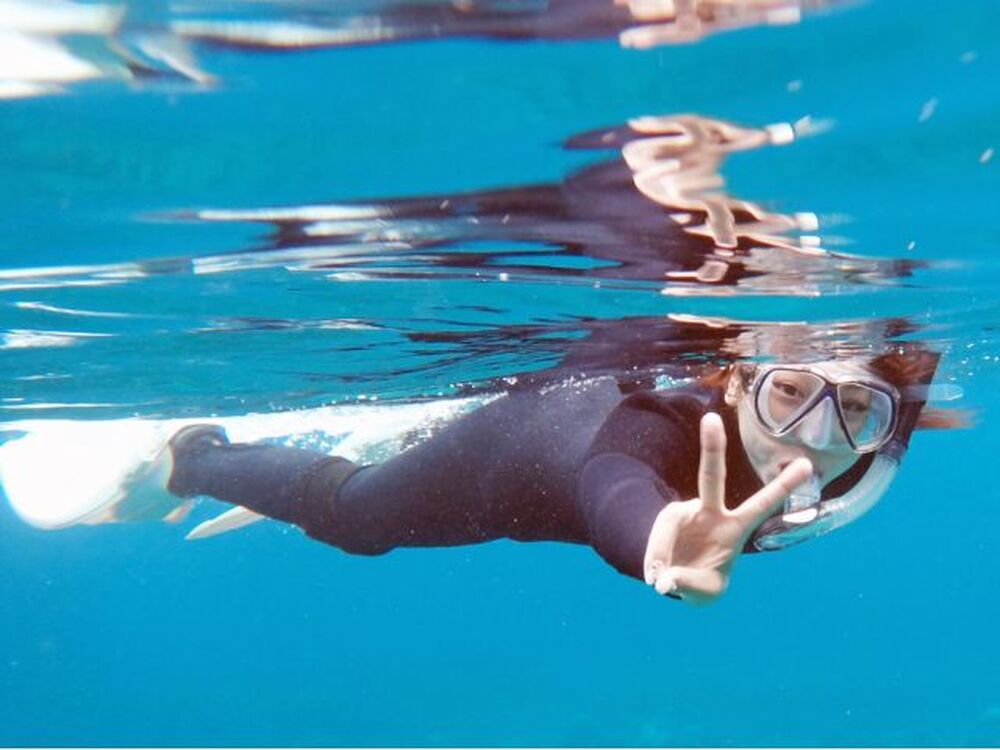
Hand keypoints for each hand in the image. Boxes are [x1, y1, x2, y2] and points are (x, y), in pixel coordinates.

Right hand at [643, 412, 812, 604]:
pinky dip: (656, 563)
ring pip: (670, 520)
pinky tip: (659, 578)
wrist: (671, 580)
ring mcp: (684, 515)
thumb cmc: (700, 581)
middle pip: (711, 477)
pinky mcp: (663, 522)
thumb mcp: (704, 592)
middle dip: (712, 447)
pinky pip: (657, 544)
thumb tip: (663, 581)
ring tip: (662, 579)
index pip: (762, 504)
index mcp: (734, 528)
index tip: (806, 464)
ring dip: (661, 548)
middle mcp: (710, 513)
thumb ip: (688, 586)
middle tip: (710, 419)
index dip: (783, 485)